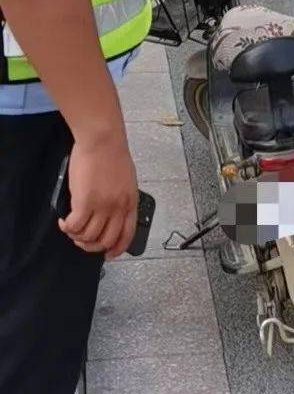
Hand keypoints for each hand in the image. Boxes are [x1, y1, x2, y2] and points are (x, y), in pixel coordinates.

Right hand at [61, 134, 138, 258]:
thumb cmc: (112, 153)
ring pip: (88, 237)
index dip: (116, 249)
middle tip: (81, 239)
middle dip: (91, 246)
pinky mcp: (85, 202)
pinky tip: (63, 221)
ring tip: (70, 227)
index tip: (108, 254)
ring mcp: (102, 206)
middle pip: (105, 240)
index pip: (127, 235)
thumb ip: (121, 197)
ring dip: (76, 236)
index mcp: (130, 201)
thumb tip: (110, 212)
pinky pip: (74, 226)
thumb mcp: (126, 179)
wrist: (102, 138)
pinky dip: (66, 227)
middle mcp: (118, 207)